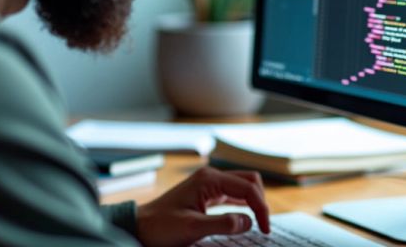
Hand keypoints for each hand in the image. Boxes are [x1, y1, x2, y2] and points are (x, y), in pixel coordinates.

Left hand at [136, 166, 270, 246]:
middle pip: (250, 180)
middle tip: (263, 225)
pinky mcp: (206, 193)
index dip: (261, 208)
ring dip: (253, 202)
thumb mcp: (192, 228)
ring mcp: (208, 184)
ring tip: (258, 223)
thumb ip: (223, 224)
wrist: (140, 227)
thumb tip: (248, 221)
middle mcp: (211, 177)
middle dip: (260, 200)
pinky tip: (244, 218)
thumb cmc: (161, 227)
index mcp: (209, 179)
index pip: (248, 187)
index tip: (265, 229)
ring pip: (243, 186)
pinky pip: (233, 194)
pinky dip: (243, 204)